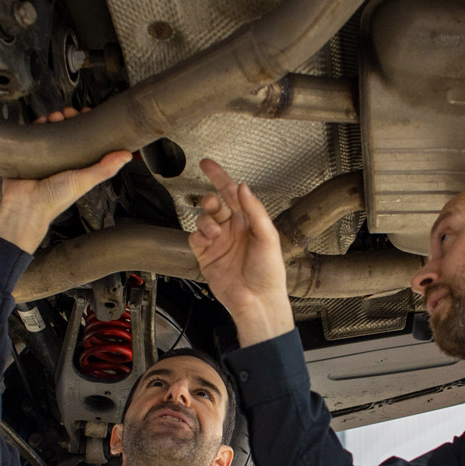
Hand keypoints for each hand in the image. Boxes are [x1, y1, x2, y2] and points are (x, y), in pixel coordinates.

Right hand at [0, 108, 131, 252]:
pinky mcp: (29, 153)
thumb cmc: (55, 199)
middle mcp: (62, 159)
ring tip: (55, 117)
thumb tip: (126, 156)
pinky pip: (33, 134)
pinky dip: (37, 125)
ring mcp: (45, 155)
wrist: (26, 205)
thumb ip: (104, 169)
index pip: (86, 140)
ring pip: (51, 130)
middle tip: (69, 114)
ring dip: (54, 119)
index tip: (87, 114)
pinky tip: (41, 122)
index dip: (87, 125)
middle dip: (69, 118)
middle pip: (67, 131)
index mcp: (78, 165)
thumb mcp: (85, 181)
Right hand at [189, 158, 294, 345]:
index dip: (219, 176)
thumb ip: (255, 210)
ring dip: (206, 221)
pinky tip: (207, 241)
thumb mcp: (268, 237)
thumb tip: (243, 188)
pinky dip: (198, 236)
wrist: (258, 301)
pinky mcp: (206, 257)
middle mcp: (233, 230)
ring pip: (203, 219)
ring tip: (215, 233)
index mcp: (249, 221)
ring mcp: (218, 243)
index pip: (232, 192)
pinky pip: (195, 238)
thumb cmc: (269, 273)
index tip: (207, 164)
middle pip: (215, 204)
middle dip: (211, 200)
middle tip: (214, 205)